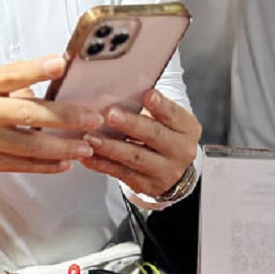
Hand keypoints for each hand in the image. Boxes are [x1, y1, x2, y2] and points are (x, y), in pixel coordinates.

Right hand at [0, 55, 105, 186]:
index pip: (11, 75)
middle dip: (64, 118)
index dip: (36, 69)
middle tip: (92, 118)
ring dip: (62, 147)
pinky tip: (65, 162)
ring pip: (29, 146)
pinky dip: (44, 165)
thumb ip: (4, 82)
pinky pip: (19, 165)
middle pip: (28, 115)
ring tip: (87, 145)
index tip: (61, 63)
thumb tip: (39, 89)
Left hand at [80, 89, 200, 198]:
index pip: (174, 115)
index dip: (160, 105)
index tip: (147, 94)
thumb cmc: (163, 133)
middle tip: (110, 114)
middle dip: (130, 125)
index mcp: (187, 129)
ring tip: (90, 137)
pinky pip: (121, 174)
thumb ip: (152, 105)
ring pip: (135, 157)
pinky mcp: (147, 185)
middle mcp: (181, 151)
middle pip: (154, 136)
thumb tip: (120, 88)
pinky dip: (102, 164)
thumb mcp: (167, 118)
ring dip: (110, 147)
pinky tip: (87, 156)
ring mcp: (165, 171)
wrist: (171, 168)